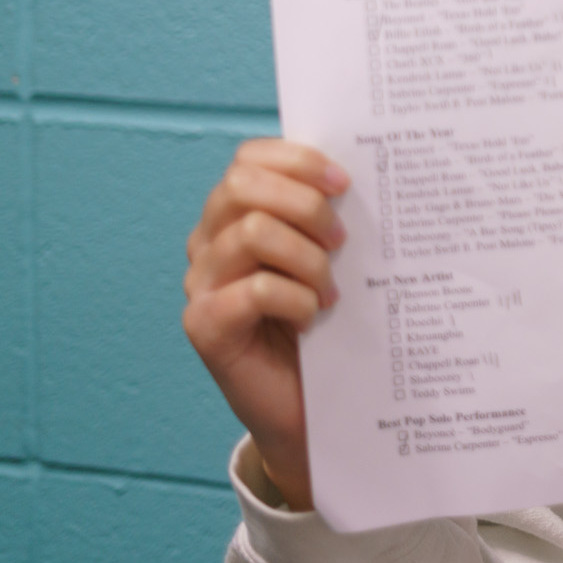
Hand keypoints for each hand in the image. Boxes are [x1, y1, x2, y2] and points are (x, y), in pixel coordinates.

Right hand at [181, 139, 348, 511]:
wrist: (310, 404)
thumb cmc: (325, 322)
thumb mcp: (329, 257)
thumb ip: (326, 215)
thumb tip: (362, 169)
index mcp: (235, 214)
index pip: (248, 159)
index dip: (297, 160)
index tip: (344, 182)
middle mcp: (208, 242)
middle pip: (240, 186)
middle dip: (304, 204)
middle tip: (341, 240)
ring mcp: (199, 284)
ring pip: (251, 233)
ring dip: (307, 258)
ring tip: (331, 289)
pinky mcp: (203, 326)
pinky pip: (254, 290)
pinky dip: (296, 298)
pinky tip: (313, 317)